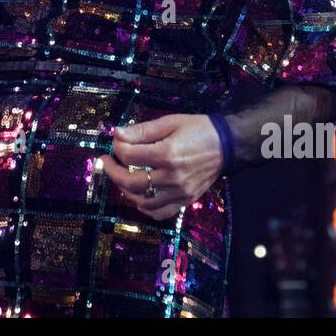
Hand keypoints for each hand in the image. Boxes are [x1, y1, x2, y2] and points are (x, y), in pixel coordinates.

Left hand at [103, 114, 224, 220]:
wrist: (228, 145)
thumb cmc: (198, 129)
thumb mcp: (169, 122)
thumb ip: (141, 130)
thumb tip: (117, 134)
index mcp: (167, 154)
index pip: (129, 156)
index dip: (117, 148)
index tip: (116, 141)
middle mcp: (172, 177)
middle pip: (131, 182)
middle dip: (113, 171)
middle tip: (107, 161)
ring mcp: (180, 193)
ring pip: (142, 201)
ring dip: (126, 190)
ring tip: (123, 176)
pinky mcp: (186, 201)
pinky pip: (160, 213)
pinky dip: (145, 207)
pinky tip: (140, 196)